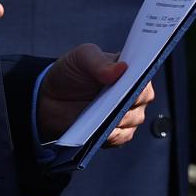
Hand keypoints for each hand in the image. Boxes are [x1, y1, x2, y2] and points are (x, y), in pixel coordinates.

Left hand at [37, 44, 154, 146]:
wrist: (52, 99)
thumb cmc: (71, 73)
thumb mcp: (81, 58)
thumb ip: (99, 61)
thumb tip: (120, 69)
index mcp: (129, 70)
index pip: (143, 73)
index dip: (139, 77)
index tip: (131, 80)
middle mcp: (133, 93)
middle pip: (141, 99)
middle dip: (128, 100)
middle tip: (113, 100)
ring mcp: (127, 114)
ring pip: (132, 119)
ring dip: (118, 118)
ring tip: (102, 116)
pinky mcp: (117, 133)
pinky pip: (121, 137)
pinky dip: (111, 135)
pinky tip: (100, 130)